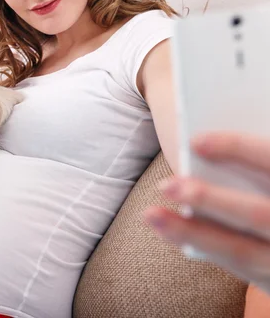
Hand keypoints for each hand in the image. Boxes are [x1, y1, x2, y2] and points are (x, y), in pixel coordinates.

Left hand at [144, 131, 269, 293]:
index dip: (239, 148)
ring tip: (151, 214)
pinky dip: (201, 247)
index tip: (195, 141)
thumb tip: (203, 143)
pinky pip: (237, 267)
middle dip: (209, 198)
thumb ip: (253, 165)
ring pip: (242, 250)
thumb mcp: (267, 174)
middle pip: (258, 214)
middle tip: (165, 185)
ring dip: (191, 232)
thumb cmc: (269, 185)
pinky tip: (168, 230)